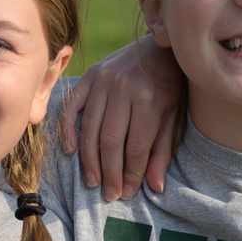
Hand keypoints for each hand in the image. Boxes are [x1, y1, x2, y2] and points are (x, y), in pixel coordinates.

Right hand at [56, 35, 185, 198]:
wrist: (160, 46)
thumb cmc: (170, 84)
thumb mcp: (174, 115)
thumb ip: (162, 150)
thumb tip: (155, 187)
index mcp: (150, 98)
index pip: (136, 145)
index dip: (131, 172)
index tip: (126, 192)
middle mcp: (125, 88)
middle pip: (111, 139)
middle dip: (109, 171)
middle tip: (108, 194)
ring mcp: (104, 80)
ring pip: (90, 127)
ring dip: (89, 158)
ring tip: (92, 181)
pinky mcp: (90, 75)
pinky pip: (73, 105)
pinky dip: (68, 128)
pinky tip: (70, 151)